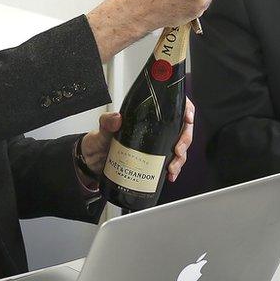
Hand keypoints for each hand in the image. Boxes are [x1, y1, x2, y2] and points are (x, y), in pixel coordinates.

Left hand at [79, 98, 195, 182]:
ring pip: (179, 146)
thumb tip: (116, 118)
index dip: (185, 108)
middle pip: (181, 128)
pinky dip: (174, 169)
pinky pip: (171, 162)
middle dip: (185, 139)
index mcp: (146, 115)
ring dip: (181, 158)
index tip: (187, 118)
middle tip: (178, 150)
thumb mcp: (101, 130)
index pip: (173, 105)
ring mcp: (156, 143)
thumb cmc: (99, 142)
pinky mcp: (154, 159)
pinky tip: (170, 175)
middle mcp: (155, 128)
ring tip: (172, 167)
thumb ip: (107, 122)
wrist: (93, 164)